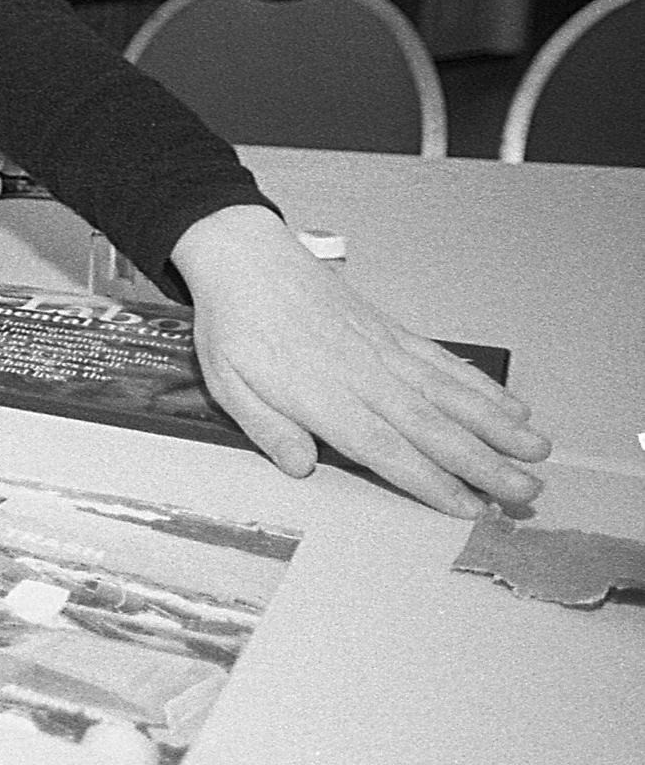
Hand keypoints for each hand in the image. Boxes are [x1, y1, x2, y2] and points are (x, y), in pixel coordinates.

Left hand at [174, 205, 550, 516]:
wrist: (245, 258)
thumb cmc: (234, 323)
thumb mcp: (228, 382)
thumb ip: (266, 428)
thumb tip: (302, 467)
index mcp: (320, 394)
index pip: (383, 447)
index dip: (429, 479)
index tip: (468, 507)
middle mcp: (361, 373)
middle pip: (431, 426)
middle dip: (483, 463)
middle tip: (526, 493)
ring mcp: (382, 350)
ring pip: (448, 394)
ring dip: (496, 426)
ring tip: (537, 453)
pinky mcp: (392, 332)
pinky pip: (442, 362)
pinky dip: (479, 385)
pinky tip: (510, 405)